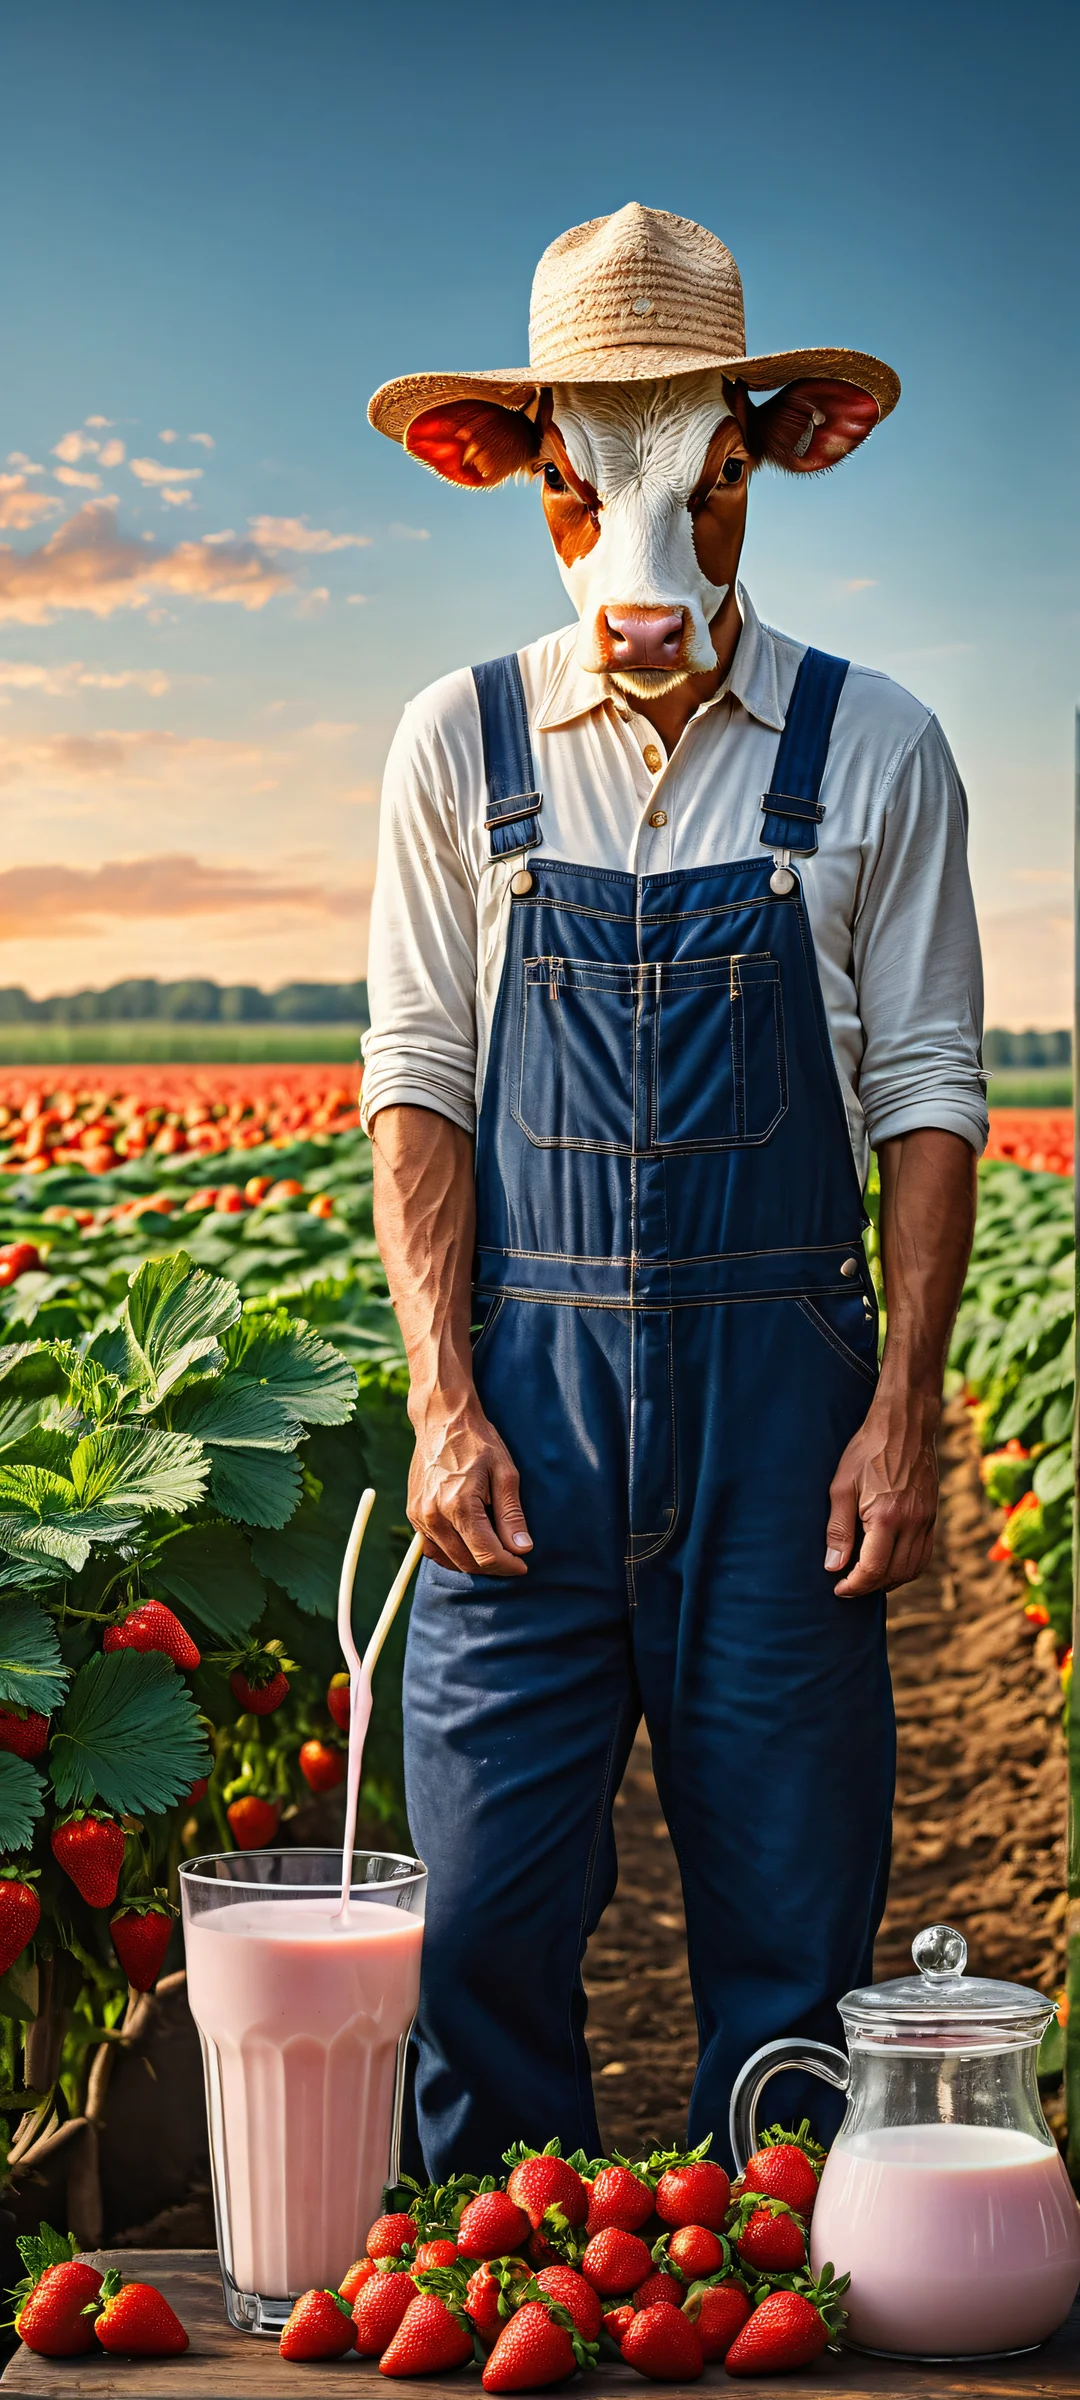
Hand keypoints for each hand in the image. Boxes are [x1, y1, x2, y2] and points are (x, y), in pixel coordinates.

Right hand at [408, 1397, 532, 1576]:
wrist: (442, 1420)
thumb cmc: (478, 1442)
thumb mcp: (504, 1474)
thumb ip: (511, 1516)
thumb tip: (522, 1549)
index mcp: (458, 1505)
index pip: (486, 1555)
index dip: (508, 1566)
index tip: (523, 1565)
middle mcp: (434, 1515)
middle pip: (467, 1562)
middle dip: (492, 1566)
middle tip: (511, 1558)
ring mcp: (419, 1516)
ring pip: (448, 1560)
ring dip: (472, 1563)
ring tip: (492, 1551)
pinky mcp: (412, 1513)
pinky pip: (432, 1548)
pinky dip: (451, 1554)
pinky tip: (468, 1545)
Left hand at [825, 1389, 938, 1596]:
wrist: (905, 1425)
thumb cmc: (867, 1451)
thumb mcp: (841, 1486)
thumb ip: (837, 1529)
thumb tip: (833, 1566)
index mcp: (886, 1517)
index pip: (873, 1569)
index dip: (854, 1586)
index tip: (839, 1589)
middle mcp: (912, 1523)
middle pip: (894, 1574)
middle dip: (870, 1587)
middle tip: (849, 1585)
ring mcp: (927, 1520)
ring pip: (913, 1569)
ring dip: (890, 1581)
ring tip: (868, 1579)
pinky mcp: (933, 1516)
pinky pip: (925, 1554)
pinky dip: (908, 1568)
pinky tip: (891, 1565)